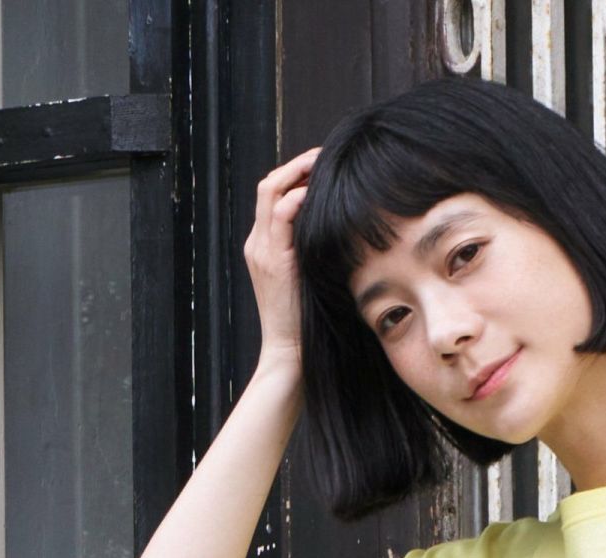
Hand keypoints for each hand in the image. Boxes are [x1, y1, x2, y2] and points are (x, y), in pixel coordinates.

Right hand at [243, 146, 321, 371]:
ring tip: (324, 165)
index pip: (274, 193)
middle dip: (297, 165)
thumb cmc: (308, 322)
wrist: (289, 352)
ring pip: (269, 190)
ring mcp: (261, 249)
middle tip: (326, 156)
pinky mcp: (272, 261)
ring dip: (298, 172)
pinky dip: (297, 199)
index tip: (324, 168)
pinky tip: (318, 195)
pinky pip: (279, 216)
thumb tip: (347, 234)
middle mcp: (258, 242)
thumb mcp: (312, 278)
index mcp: (265, 245)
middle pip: (268, 183)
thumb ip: (318, 253)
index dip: (296, 175)